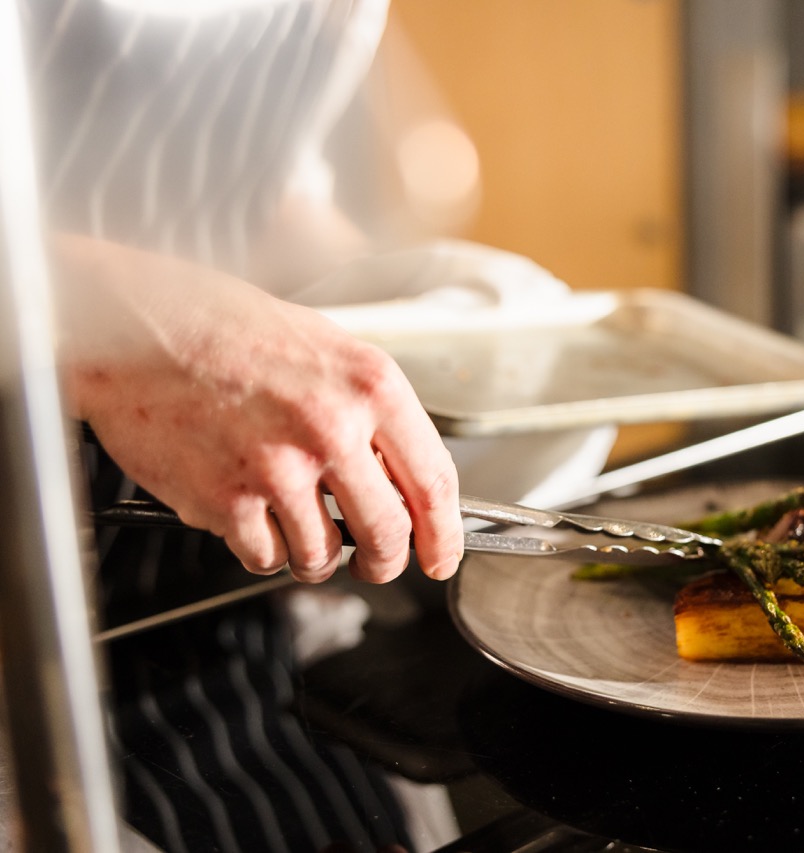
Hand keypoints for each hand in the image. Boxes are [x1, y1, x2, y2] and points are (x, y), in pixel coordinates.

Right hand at [56, 236, 463, 582]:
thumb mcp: (329, 349)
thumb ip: (373, 413)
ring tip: (304, 533)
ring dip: (319, 559)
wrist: (135, 324)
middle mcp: (332, 428)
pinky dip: (265, 551)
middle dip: (386, 562)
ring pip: (324, 555)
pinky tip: (256, 517)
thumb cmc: (227, 327)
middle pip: (387, 532)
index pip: (434, 480)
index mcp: (371, 387)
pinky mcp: (225, 499)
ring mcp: (278, 467)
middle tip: (377, 564)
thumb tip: (405, 476)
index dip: (444, 533)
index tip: (441, 555)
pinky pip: (265, 557)